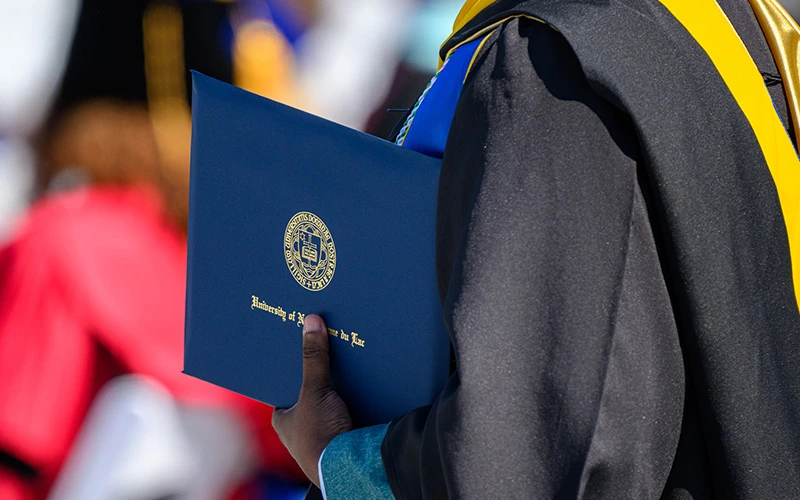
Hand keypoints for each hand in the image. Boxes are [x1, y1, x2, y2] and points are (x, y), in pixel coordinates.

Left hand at [272, 314, 353, 486]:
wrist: (350, 468)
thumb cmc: (321, 435)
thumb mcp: (314, 391)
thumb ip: (313, 357)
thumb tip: (311, 321)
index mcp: (284, 420)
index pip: (286, 386)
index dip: (295, 366)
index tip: (303, 344)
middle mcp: (300, 428)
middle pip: (310, 391)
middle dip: (320, 373)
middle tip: (328, 344)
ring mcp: (323, 434)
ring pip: (330, 400)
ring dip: (341, 385)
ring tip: (350, 355)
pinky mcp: (345, 437)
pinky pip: (349, 409)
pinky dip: (356, 396)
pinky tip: (366, 379)